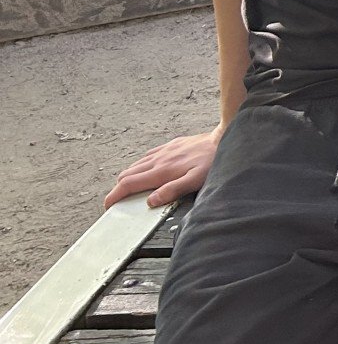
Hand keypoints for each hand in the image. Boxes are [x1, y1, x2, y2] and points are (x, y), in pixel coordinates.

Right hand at [105, 127, 220, 208]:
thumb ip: (172, 190)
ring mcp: (163, 151)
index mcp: (161, 171)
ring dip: (129, 177)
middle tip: (119, 201)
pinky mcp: (170, 145)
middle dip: (119, 189)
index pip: (128, 184)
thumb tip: (150, 201)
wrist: (222, 138)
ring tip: (131, 189)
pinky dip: (141, 166)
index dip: (115, 196)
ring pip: (135, 165)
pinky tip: (147, 170)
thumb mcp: (194, 180)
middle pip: (127, 175)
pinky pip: (148, 156)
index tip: (108, 205)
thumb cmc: (211, 161)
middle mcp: (158, 160)